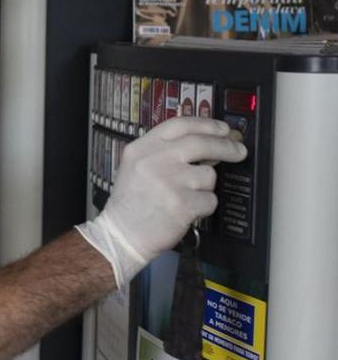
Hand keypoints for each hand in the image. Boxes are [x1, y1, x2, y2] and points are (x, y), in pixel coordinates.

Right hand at [77, 117, 246, 288]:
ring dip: (204, 187)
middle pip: (201, 143)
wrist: (121, 234)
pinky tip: (185, 210)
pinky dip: (203, 207)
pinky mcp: (182, 204)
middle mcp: (153, 161)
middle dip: (226, 146)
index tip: (222, 128)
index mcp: (141, 149)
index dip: (206, 124)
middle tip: (238, 150)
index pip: (179, 125)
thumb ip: (165, 151)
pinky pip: (210, 199)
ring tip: (185, 196)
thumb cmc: (132, 203)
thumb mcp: (137, 166)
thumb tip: (207, 142)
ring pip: (208, 175)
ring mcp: (168, 182)